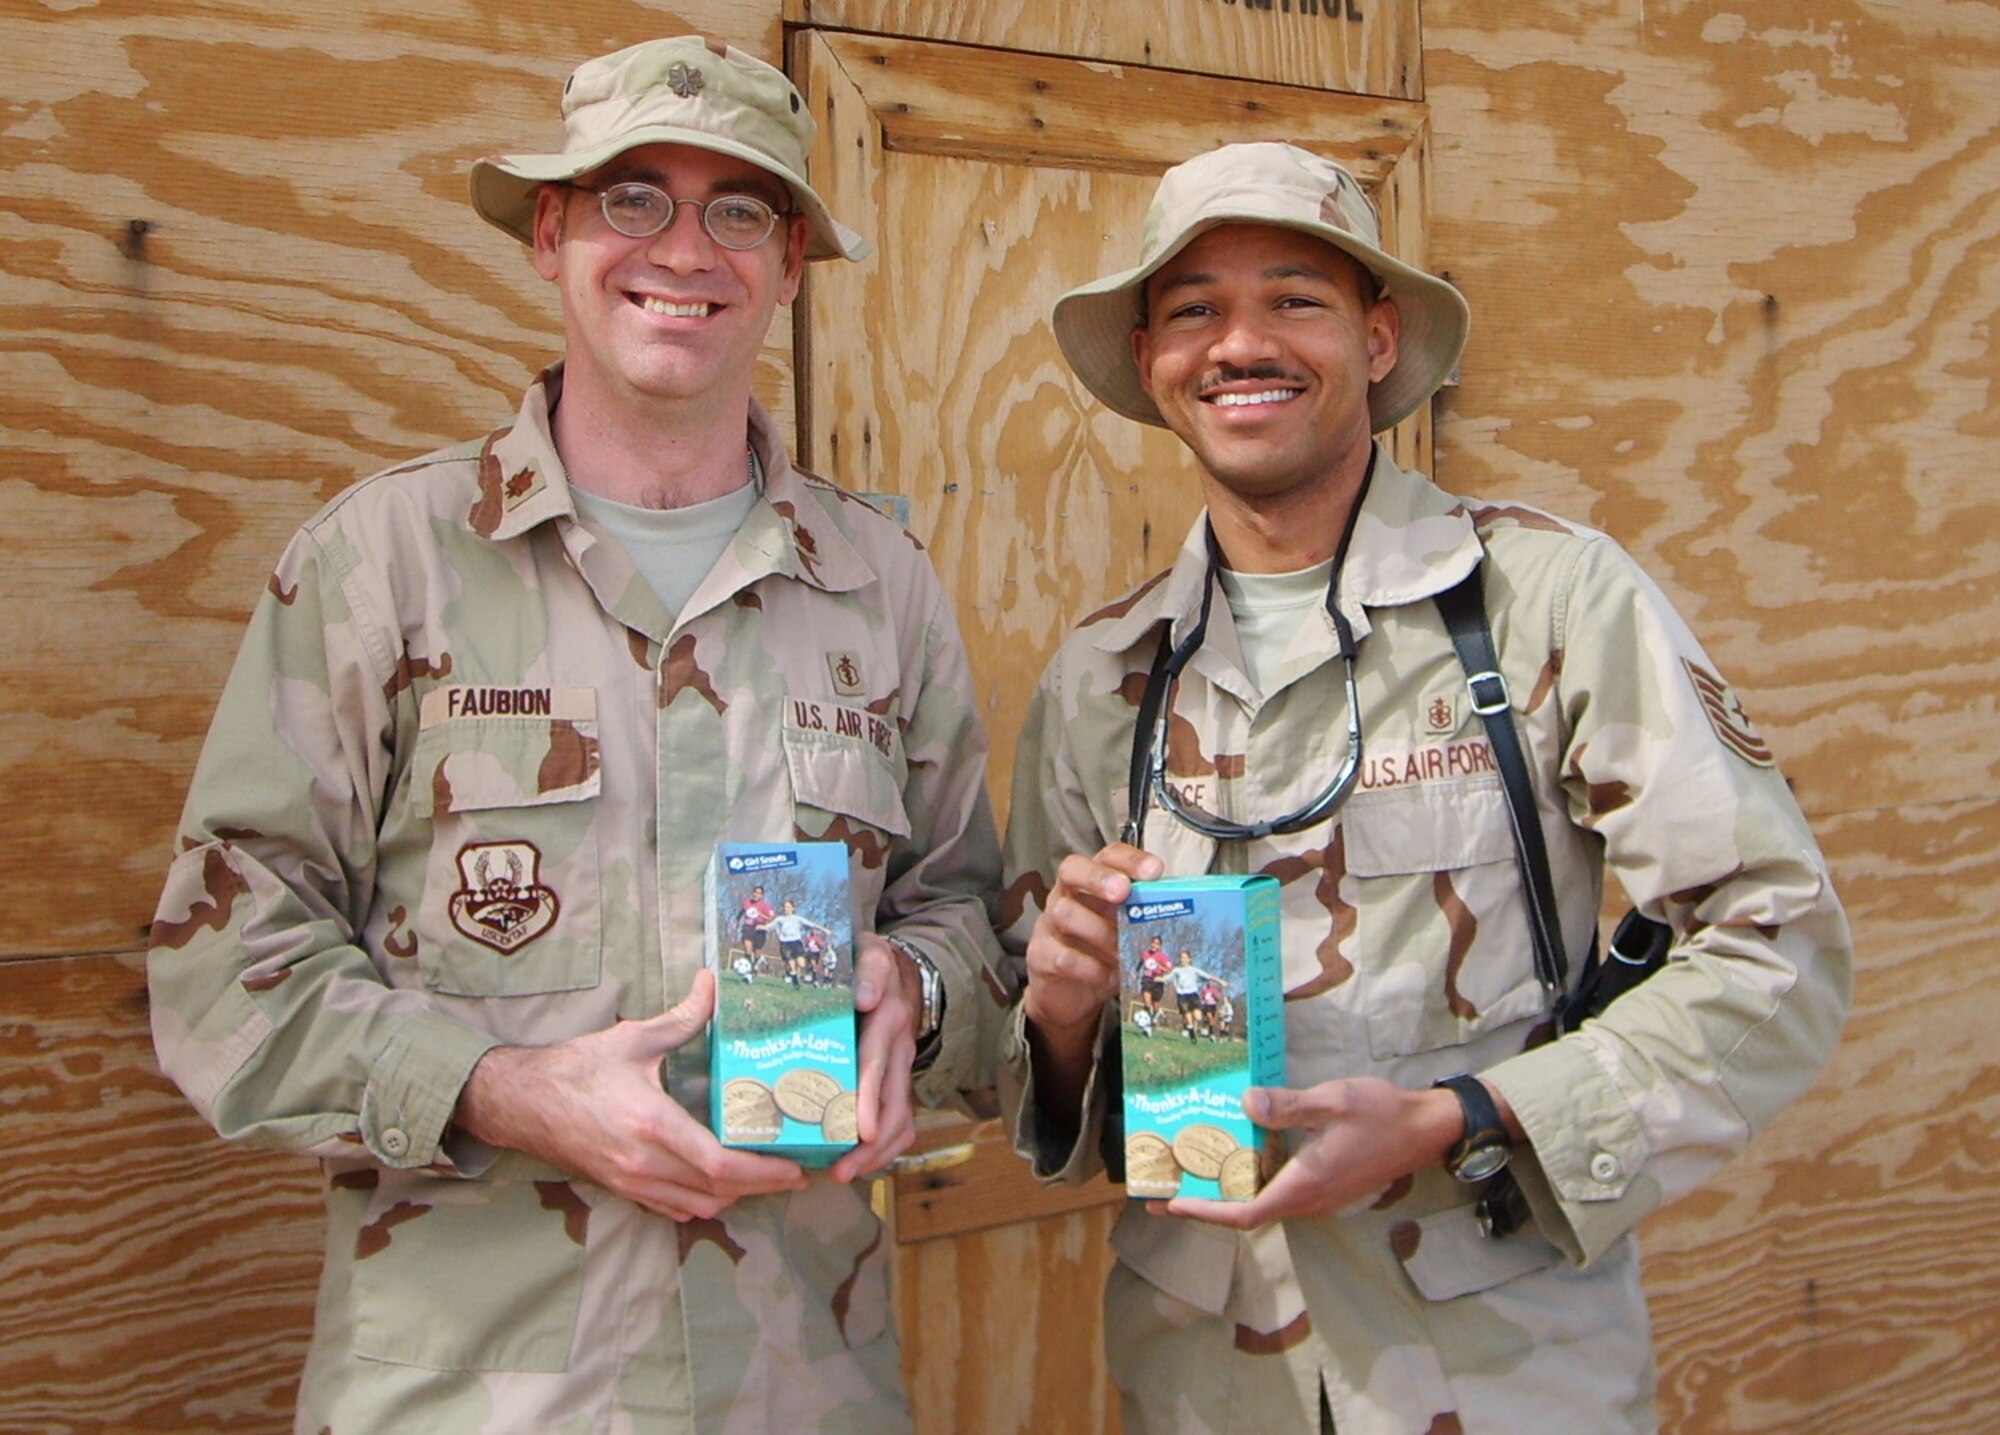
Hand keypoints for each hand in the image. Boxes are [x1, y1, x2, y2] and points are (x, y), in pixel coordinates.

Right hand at [454, 969, 807, 1220]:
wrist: (519, 1102)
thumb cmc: (575, 1069)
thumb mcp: (632, 1038)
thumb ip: (682, 1017)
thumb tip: (714, 984)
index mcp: (652, 1125)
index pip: (719, 1164)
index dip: (763, 1171)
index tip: (794, 1165)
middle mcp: (644, 1163)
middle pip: (717, 1193)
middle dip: (762, 1187)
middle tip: (794, 1173)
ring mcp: (631, 1182)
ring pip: (698, 1207)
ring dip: (735, 1197)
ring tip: (764, 1176)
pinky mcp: (621, 1189)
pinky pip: (673, 1209)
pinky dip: (703, 1203)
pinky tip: (720, 1184)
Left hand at [830, 933, 922, 1182]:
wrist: (900, 970)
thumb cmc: (870, 966)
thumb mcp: (870, 954)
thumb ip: (868, 970)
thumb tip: (865, 998)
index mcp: (890, 1018)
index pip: (879, 1062)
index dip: (869, 1098)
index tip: (859, 1129)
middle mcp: (900, 1048)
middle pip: (893, 1104)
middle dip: (871, 1142)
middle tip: (843, 1169)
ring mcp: (902, 1068)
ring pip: (900, 1119)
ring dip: (876, 1153)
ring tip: (845, 1174)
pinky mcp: (897, 1081)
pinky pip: (900, 1121)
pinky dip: (883, 1148)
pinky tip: (859, 1165)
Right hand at [1020, 843, 1161, 1125]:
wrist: (1069, 995)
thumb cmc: (1103, 953)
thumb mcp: (1126, 931)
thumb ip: (1145, 917)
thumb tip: (1192, 910)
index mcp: (1091, 883)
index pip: (1106, 855)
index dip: (1129, 859)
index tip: (1155, 870)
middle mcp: (1066, 895)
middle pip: (1070, 869)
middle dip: (1098, 878)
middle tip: (1123, 892)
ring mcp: (1048, 924)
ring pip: (1064, 912)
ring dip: (1099, 931)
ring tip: (1121, 950)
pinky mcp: (1040, 956)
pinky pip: (1061, 955)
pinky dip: (1088, 967)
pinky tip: (1107, 975)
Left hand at [1166, 1077, 1461, 1228]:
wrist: (1426, 1129)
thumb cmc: (1382, 1114)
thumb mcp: (1333, 1100)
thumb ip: (1288, 1106)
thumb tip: (1246, 1103)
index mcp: (1306, 1184)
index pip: (1246, 1214)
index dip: (1206, 1213)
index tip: (1172, 1205)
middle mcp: (1310, 1200)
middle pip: (1248, 1214)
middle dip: (1205, 1205)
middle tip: (1165, 1190)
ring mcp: (1320, 1198)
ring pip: (1264, 1205)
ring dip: (1227, 1195)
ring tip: (1193, 1173)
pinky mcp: (1326, 1188)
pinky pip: (1280, 1194)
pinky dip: (1251, 1184)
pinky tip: (1238, 1158)